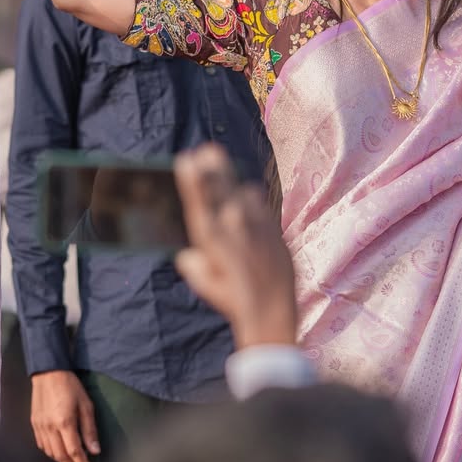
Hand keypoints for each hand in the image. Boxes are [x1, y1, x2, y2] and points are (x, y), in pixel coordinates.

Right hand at [31, 370, 99, 461]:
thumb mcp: (86, 405)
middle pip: (60, 456)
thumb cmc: (71, 386)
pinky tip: (59, 454)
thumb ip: (90, 429)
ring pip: (50, 453)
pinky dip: (52, 453)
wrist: (48, 372)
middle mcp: (50, 428)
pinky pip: (42, 445)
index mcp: (64, 422)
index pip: (73, 451)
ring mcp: (39, 427)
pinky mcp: (34, 424)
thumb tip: (94, 451)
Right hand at [173, 144, 297, 349]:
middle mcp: (235, 225)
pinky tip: (244, 201)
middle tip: (208, 150)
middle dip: (213, 166)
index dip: (192, 177)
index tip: (187, 158)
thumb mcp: (206, 283)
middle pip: (221, 185)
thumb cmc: (234, 300)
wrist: (273, 311)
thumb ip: (195, 265)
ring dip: (232, 183)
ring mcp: (258, 223)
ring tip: (219, 168)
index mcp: (211, 238)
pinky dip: (250, 201)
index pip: (199, 198)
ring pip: (243, 190)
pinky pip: (259, 202)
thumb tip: (189, 256)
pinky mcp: (274, 226)